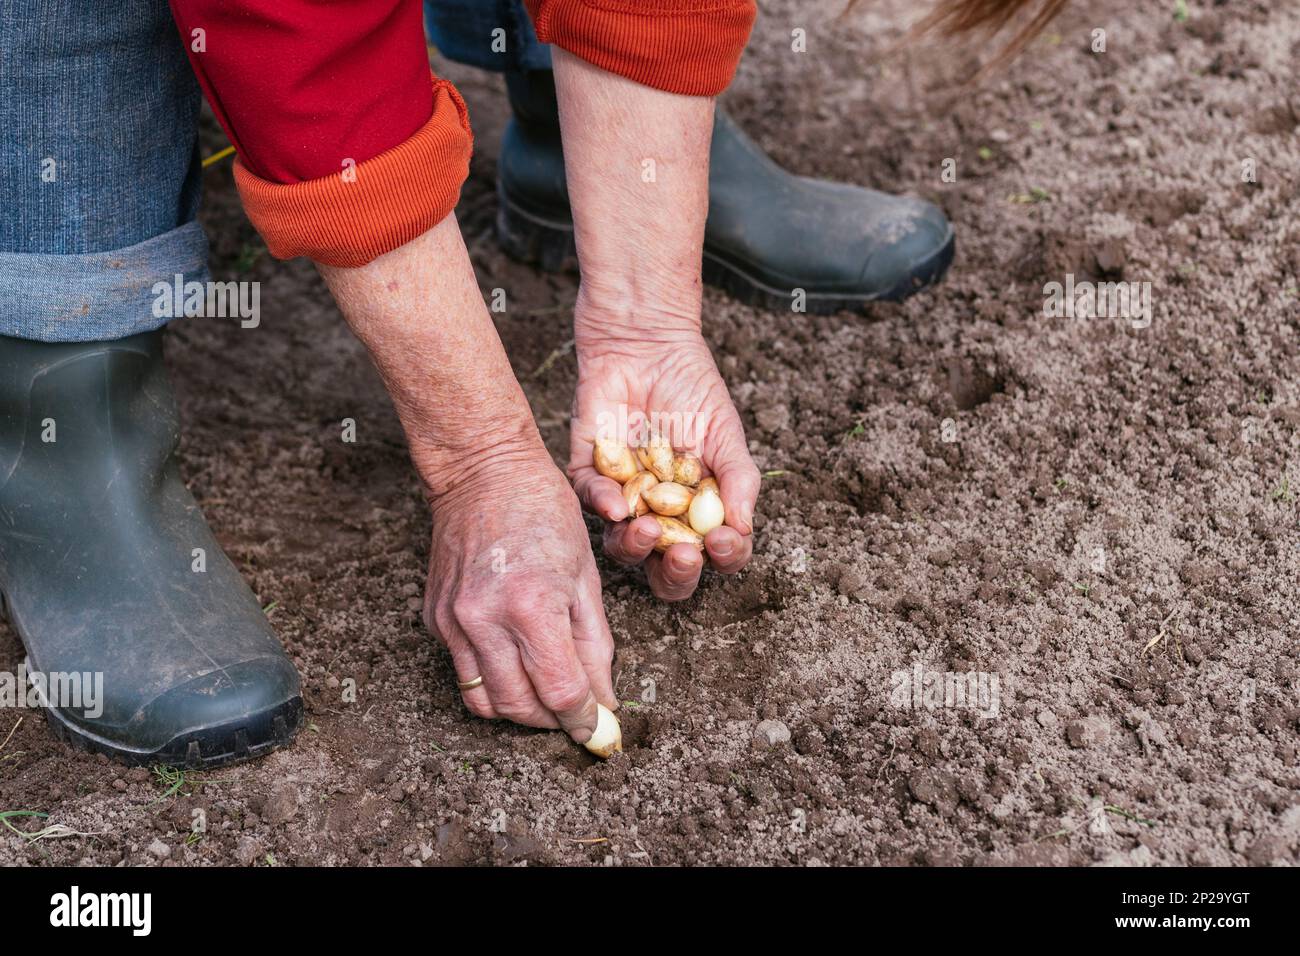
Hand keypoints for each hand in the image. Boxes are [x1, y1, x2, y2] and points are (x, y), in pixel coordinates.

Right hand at [421, 432, 618, 741]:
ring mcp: (453, 621)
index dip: (586, 720)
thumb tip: (604, 698)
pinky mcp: (434, 619)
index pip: (561, 692)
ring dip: (520, 710)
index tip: (601, 729)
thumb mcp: (586, 574)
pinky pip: (464, 672)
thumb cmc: (544, 511)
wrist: (482, 471)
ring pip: (485, 701)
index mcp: (532, 605)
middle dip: (553, 721)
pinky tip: (516, 659)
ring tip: (548, 696)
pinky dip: (494, 680)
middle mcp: (485, 619)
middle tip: (578, 714)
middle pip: (519, 707)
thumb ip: (594, 644)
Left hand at [568, 326, 759, 601]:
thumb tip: (742, 528)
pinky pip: (589, 503)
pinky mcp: (588, 475)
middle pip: (665, 568)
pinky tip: (616, 504)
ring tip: (647, 529)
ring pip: (622, 546)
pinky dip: (602, 506)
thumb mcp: (726, 433)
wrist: (645, 344)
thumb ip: (738, 480)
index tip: (722, 542)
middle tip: (682, 556)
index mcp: (700, 510)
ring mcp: (624, 497)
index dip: (722, 558)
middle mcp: (662, 513)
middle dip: (675, 572)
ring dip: (634, 547)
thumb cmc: (691, 388)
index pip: (714, 553)